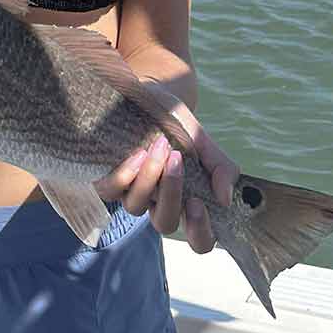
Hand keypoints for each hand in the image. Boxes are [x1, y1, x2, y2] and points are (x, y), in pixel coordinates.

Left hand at [95, 85, 238, 253]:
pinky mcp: (107, 178)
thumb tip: (225, 199)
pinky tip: (137, 154)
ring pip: (136, 207)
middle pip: (165, 225)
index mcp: (186, 199)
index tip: (198, 202)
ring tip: (159, 146)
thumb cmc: (176, 122)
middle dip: (172, 195)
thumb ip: (221, 167)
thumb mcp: (203, 139)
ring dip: (150, 178)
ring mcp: (131, 192)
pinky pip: (111, 191)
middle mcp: (157, 201)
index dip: (200, 232)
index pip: (199, 239)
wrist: (147, 93)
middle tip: (177, 161)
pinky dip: (125, 175)